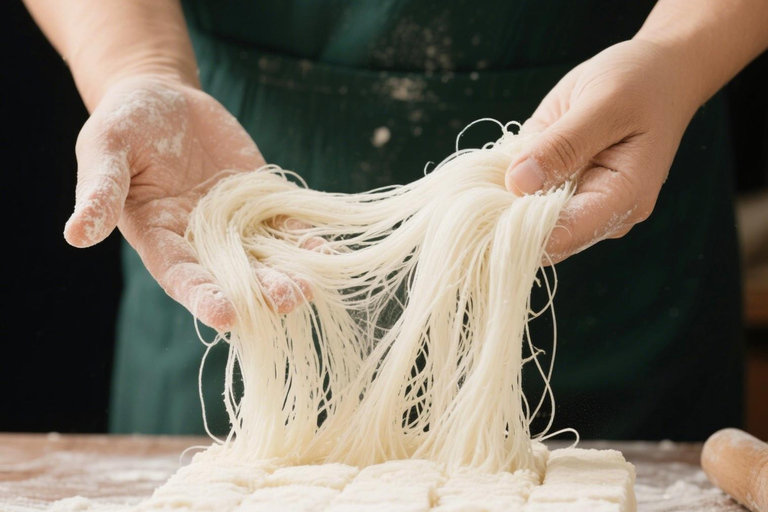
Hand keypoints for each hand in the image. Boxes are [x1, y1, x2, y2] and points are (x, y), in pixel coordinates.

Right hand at [64, 76, 309, 329]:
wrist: (166, 100)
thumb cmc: (126, 125)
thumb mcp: (105, 149)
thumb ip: (100, 190)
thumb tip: (75, 234)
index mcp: (160, 238)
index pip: (182, 277)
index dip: (203, 297)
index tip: (226, 316)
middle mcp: (202, 243)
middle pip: (234, 278)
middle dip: (259, 292)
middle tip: (287, 300)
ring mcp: (238, 226)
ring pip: (266, 259)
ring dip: (289, 274)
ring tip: (312, 286)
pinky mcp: (264, 204)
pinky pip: (288, 227)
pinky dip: (306, 240)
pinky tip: (327, 252)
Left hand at [505, 40, 700, 262]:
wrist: (657, 72)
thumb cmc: (640, 83)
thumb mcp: (602, 104)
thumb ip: (562, 145)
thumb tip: (518, 183)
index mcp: (621, 199)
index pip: (562, 237)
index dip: (519, 230)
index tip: (485, 208)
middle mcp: (602, 214)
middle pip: (541, 239)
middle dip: (505, 219)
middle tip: (474, 190)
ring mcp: (581, 206)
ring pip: (527, 224)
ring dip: (500, 203)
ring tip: (485, 174)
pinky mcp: (562, 191)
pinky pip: (523, 199)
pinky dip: (503, 186)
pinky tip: (494, 168)